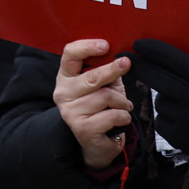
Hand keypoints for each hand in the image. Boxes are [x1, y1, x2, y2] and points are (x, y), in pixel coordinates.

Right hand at [53, 39, 131, 171]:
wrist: (95, 143)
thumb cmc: (100, 109)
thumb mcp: (102, 86)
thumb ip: (106, 70)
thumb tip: (121, 54)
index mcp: (66, 77)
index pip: (69, 55)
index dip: (87, 47)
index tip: (105, 45)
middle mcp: (63, 93)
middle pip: (91, 77)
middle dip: (112, 69)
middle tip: (126, 63)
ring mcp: (70, 112)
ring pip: (106, 97)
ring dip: (122, 102)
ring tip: (122, 107)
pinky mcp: (82, 128)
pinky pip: (112, 115)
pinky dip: (123, 117)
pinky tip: (120, 120)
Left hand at [129, 37, 188, 168]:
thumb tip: (162, 58)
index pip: (174, 59)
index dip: (153, 50)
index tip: (138, 44)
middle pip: (157, 78)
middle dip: (138, 65)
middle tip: (124, 56)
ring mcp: (187, 120)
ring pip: (160, 102)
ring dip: (165, 100)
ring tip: (186, 106)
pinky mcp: (181, 138)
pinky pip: (162, 121)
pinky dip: (168, 119)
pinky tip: (184, 121)